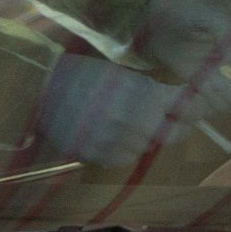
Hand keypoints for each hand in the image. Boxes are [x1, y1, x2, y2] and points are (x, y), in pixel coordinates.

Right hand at [37, 53, 204, 166]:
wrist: (39, 90)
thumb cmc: (79, 73)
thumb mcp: (119, 72)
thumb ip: (147, 89)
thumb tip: (173, 101)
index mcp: (142, 91)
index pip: (184, 105)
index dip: (191, 106)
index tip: (189, 105)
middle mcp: (136, 119)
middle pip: (174, 133)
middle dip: (175, 126)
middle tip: (167, 118)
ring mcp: (119, 141)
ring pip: (148, 146)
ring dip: (146, 136)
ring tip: (128, 121)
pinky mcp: (101, 157)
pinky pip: (125, 158)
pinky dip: (125, 148)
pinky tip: (112, 134)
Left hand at [137, 0, 230, 112]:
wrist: (151, 14)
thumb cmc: (182, 4)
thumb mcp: (204, 7)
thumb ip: (226, 30)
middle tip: (212, 80)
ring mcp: (226, 75)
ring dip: (221, 99)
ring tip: (197, 81)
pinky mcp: (207, 86)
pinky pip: (216, 105)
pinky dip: (203, 105)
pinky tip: (188, 90)